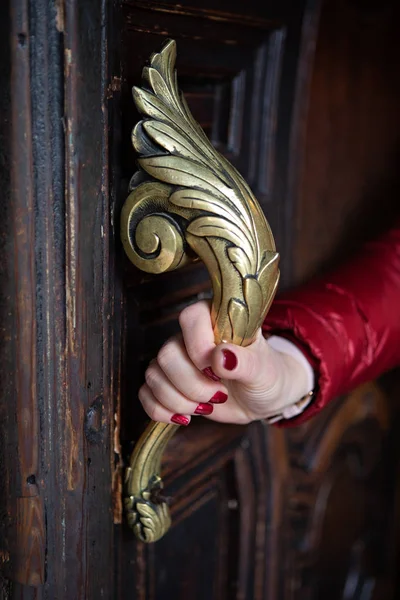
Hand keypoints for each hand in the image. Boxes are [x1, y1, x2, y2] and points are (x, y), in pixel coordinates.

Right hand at [139, 301, 310, 425]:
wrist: (263, 397)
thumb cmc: (266, 374)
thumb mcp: (263, 369)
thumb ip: (244, 362)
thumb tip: (221, 357)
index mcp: (215, 319)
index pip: (190, 318)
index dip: (198, 347)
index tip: (218, 370)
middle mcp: (190, 336)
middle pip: (167, 354)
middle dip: (192, 385)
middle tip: (219, 395)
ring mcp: (177, 360)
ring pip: (154, 375)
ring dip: (179, 400)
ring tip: (207, 407)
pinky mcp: (169, 383)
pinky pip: (146, 393)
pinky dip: (161, 410)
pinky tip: (185, 417)